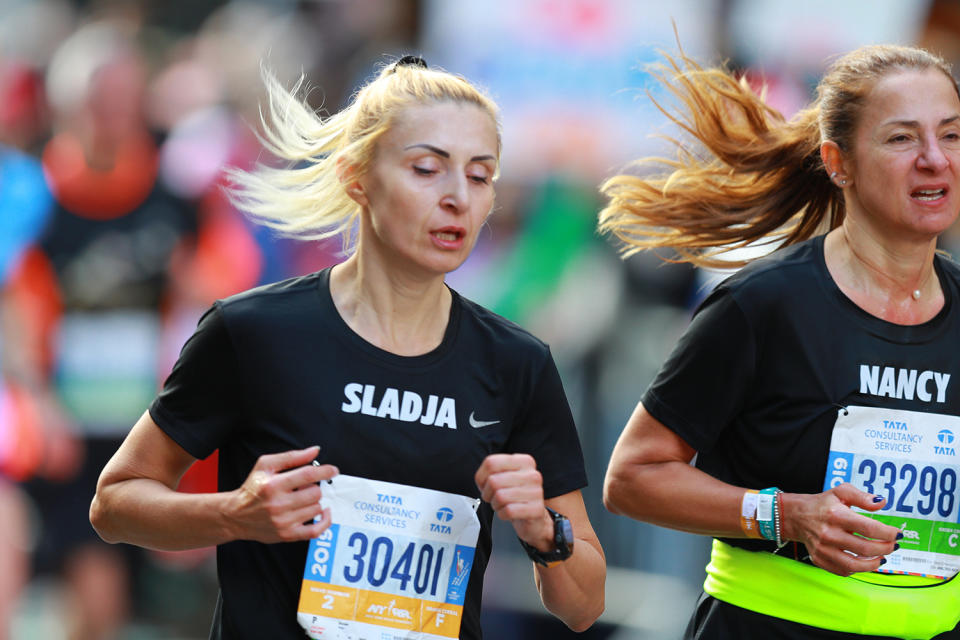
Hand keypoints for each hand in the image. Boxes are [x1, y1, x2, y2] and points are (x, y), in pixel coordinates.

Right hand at [225, 446, 337, 542]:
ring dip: (314, 502)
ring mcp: (283, 522)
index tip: (333, 470)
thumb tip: (315, 451)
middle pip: (315, 493)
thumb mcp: (265, 465)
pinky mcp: (287, 535)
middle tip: (306, 487)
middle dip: (315, 487)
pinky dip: (325, 521)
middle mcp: (279, 504)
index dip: (325, 471)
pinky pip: (316, 531)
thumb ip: (292, 457)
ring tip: (302, 499)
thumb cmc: (253, 488)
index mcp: (274, 484)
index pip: (308, 475)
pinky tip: (323, 512)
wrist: (236, 515)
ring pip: (316, 508)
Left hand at [475, 453, 554, 551]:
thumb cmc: (515, 496)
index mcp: (524, 461)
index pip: (491, 463)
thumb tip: (482, 479)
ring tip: (502, 505)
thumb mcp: (503, 477)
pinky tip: (508, 513)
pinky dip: (503, 514)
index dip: (481, 477)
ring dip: (495, 505)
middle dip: (487, 493)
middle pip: (493, 481)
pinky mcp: (536, 509)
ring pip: (500, 496)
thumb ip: (491, 472)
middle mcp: (532, 474)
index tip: (485, 484)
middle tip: (493, 498)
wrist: (533, 517)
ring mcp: (536, 492)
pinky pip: (508, 511)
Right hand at [782, 482, 900, 575]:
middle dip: (886, 548)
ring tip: (882, 558)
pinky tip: (864, 561)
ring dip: (874, 563)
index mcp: (836, 515)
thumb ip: (862, 497)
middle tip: (893, 545)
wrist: (796, 516)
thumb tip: (881, 503)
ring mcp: (823, 549)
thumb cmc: (822, 504)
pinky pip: (843, 570)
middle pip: (865, 548)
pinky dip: (858, 569)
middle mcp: (829, 533)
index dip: (888, 533)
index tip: (897, 534)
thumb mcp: (841, 492)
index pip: (869, 528)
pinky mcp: (819, 559)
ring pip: (855, 565)